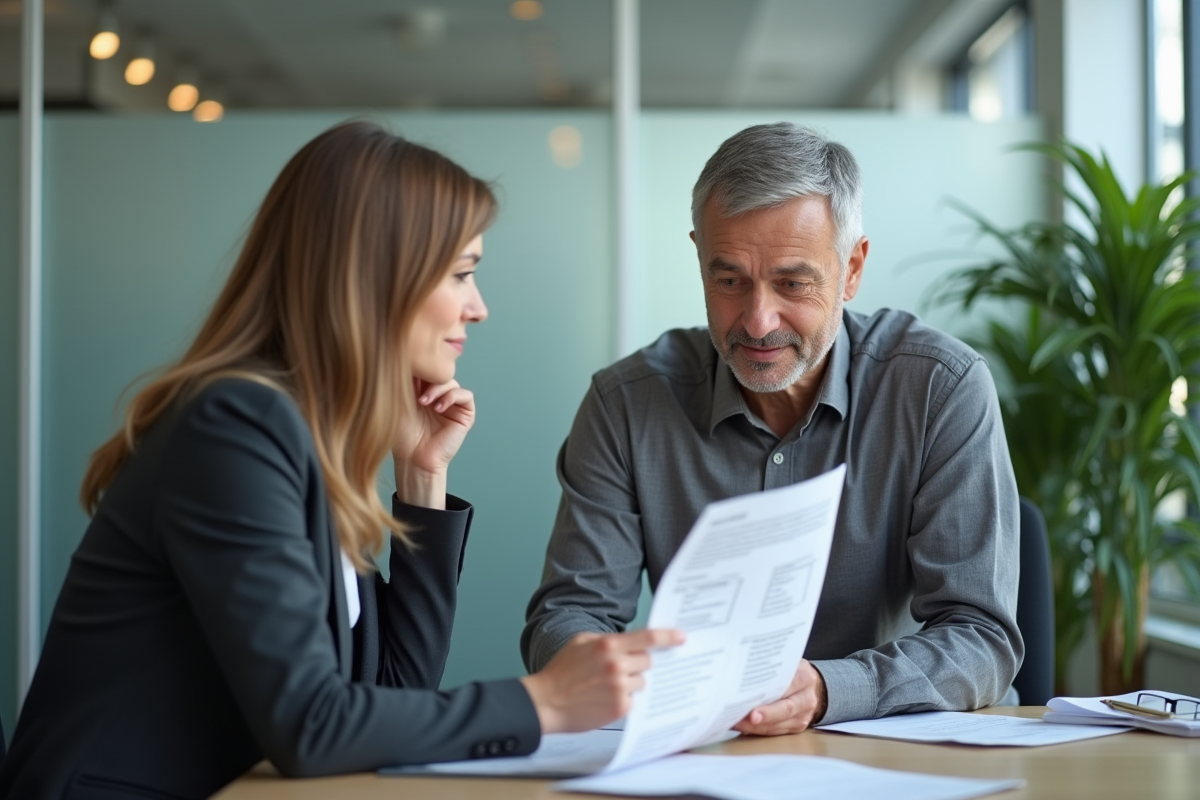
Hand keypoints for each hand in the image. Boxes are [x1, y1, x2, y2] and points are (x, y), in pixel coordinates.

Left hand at [392, 379, 475, 506]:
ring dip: (438, 388)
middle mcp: (439, 395)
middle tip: (416, 388)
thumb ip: (406, 382)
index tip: (408, 370)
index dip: (420, 367)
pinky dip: (453, 397)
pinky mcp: (465, 414)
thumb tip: (407, 357)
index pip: (426, 370)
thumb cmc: (402, 435)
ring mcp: (453, 404)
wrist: (413, 459)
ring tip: (424, 402)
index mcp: (423, 390)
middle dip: (429, 377)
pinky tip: (438, 408)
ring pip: (451, 381)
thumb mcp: (399, 403)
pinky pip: (465, 395)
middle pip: (439, 372)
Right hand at [519, 629, 684, 734]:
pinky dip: (623, 698)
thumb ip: (607, 639)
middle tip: (621, 668)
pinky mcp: (619, 708)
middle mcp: (617, 665)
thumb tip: (629, 641)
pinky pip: (634, 699)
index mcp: (608, 646)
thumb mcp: (581, 642)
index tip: (682, 637)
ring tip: (606, 686)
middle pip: (648, 661)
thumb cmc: (561, 672)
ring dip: (631, 682)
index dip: (668, 637)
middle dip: (639, 663)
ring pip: (642, 681)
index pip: (647, 638)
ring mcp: (620, 688)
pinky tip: (604, 699)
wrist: (546, 702)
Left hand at [733, 659, 826, 735]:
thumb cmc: (793, 672)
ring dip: (754, 726)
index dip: (771, 694)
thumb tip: (744, 671)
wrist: (813, 687)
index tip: (753, 700)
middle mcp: (806, 699)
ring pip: (777, 725)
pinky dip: (757, 730)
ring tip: (735, 722)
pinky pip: (775, 732)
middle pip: (784, 709)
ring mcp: (803, 715)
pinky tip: (742, 726)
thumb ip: (773, 668)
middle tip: (744, 718)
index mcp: (804, 678)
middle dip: (763, 715)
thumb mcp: (788, 663)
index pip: (787, 686)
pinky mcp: (797, 727)